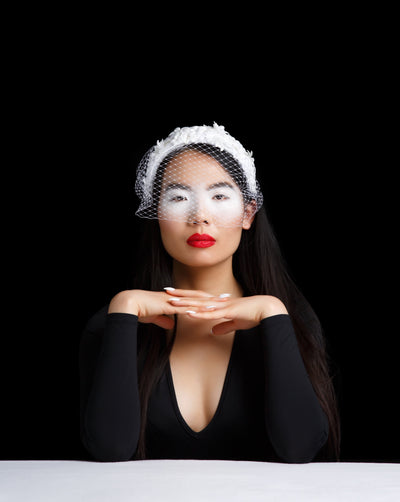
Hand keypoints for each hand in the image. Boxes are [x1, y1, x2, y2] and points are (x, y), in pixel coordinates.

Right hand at [107, 288, 214, 329]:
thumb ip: (163, 320)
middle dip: (213, 297)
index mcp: (174, 299)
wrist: (129, 304)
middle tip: (227, 297)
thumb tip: (170, 324)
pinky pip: (186, 307)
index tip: (217, 299)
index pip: (193, 298)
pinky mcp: (169, 306)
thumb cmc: (139, 309)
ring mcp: (174, 301)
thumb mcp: (154, 316)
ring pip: (196, 301)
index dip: (206, 298)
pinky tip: (206, 310)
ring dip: (209, 302)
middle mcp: (176, 298)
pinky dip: (197, 309)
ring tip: (222, 303)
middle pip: (199, 297)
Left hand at [164, 288, 287, 334]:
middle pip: (196, 298)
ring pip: (200, 305)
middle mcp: (218, 302)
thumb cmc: (253, 315)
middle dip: (180, 296)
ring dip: (186, 304)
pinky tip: (189, 313)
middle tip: (166, 292)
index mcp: (219, 304)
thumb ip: (224, 326)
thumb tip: (214, 331)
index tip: (173, 294)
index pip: (199, 299)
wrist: (267, 309)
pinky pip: (210, 314)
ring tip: (172, 302)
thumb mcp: (236, 323)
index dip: (186, 296)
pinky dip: (199, 314)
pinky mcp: (228, 312)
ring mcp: (222, 306)